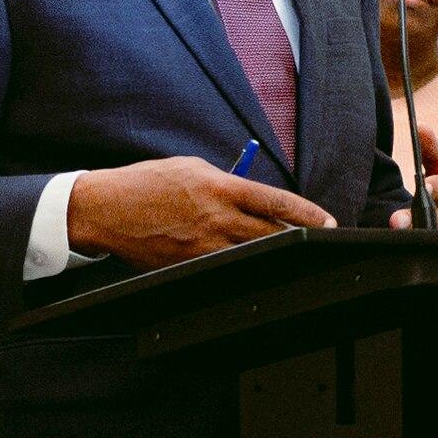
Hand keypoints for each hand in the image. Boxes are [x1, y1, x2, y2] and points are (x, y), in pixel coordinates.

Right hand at [66, 157, 332, 265]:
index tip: (329, 223)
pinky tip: (249, 265)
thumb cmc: (150, 182)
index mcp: (221, 188)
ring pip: (252, 256)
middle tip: (317, 243)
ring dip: (271, 256)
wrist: (108, 209)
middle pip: (272, 235)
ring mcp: (204, 247)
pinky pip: (225, 267)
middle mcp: (217, 219)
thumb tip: (253, 198)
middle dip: (298, 239)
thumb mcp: (193, 169)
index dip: (308, 215)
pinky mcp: (190, 265)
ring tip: (288, 256)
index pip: (276, 202)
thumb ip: (226, 183)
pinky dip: (240, 265)